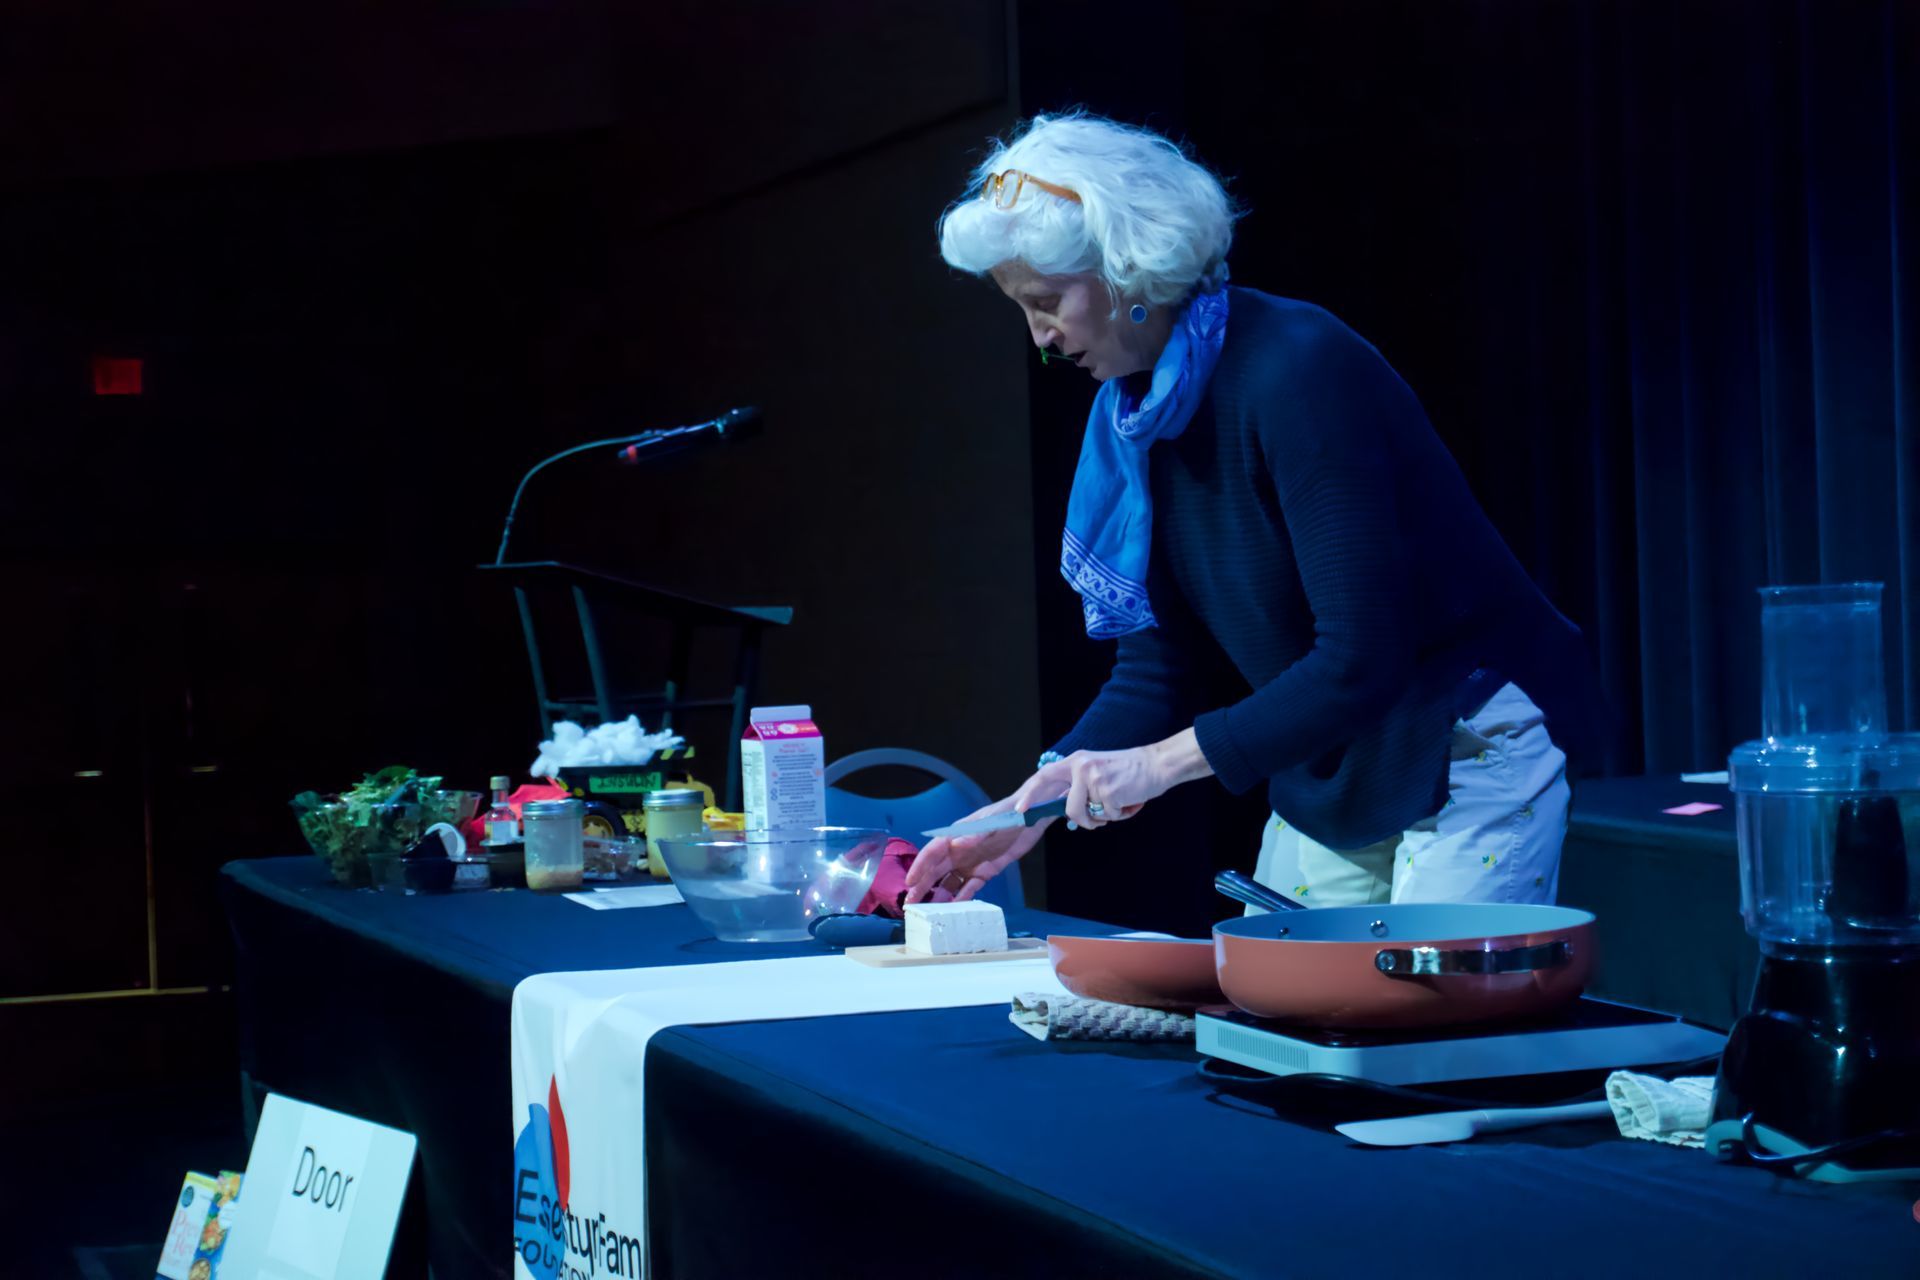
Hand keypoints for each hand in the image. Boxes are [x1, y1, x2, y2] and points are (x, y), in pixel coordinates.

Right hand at [903, 794, 1051, 904]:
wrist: (1032, 817)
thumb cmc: (1010, 813)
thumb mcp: (994, 821)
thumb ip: (976, 833)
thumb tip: (956, 844)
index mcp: (958, 834)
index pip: (933, 851)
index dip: (920, 866)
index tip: (910, 881)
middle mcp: (960, 849)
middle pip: (936, 869)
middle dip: (923, 885)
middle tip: (910, 903)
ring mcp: (972, 862)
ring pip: (950, 881)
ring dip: (939, 895)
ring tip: (929, 912)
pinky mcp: (986, 871)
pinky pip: (970, 887)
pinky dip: (961, 898)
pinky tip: (954, 910)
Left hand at [1011, 730, 1214, 830]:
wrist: (1158, 764)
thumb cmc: (1131, 773)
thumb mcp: (1098, 772)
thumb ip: (1082, 787)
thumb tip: (1071, 811)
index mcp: (1077, 761)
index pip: (1045, 776)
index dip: (1030, 793)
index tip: (1020, 810)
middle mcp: (1081, 767)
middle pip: (1069, 808)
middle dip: (1078, 819)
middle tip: (1073, 820)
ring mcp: (1093, 778)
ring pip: (1088, 815)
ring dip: (1105, 817)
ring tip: (1120, 804)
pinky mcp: (1107, 790)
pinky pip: (1109, 816)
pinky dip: (1122, 814)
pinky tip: (1130, 800)